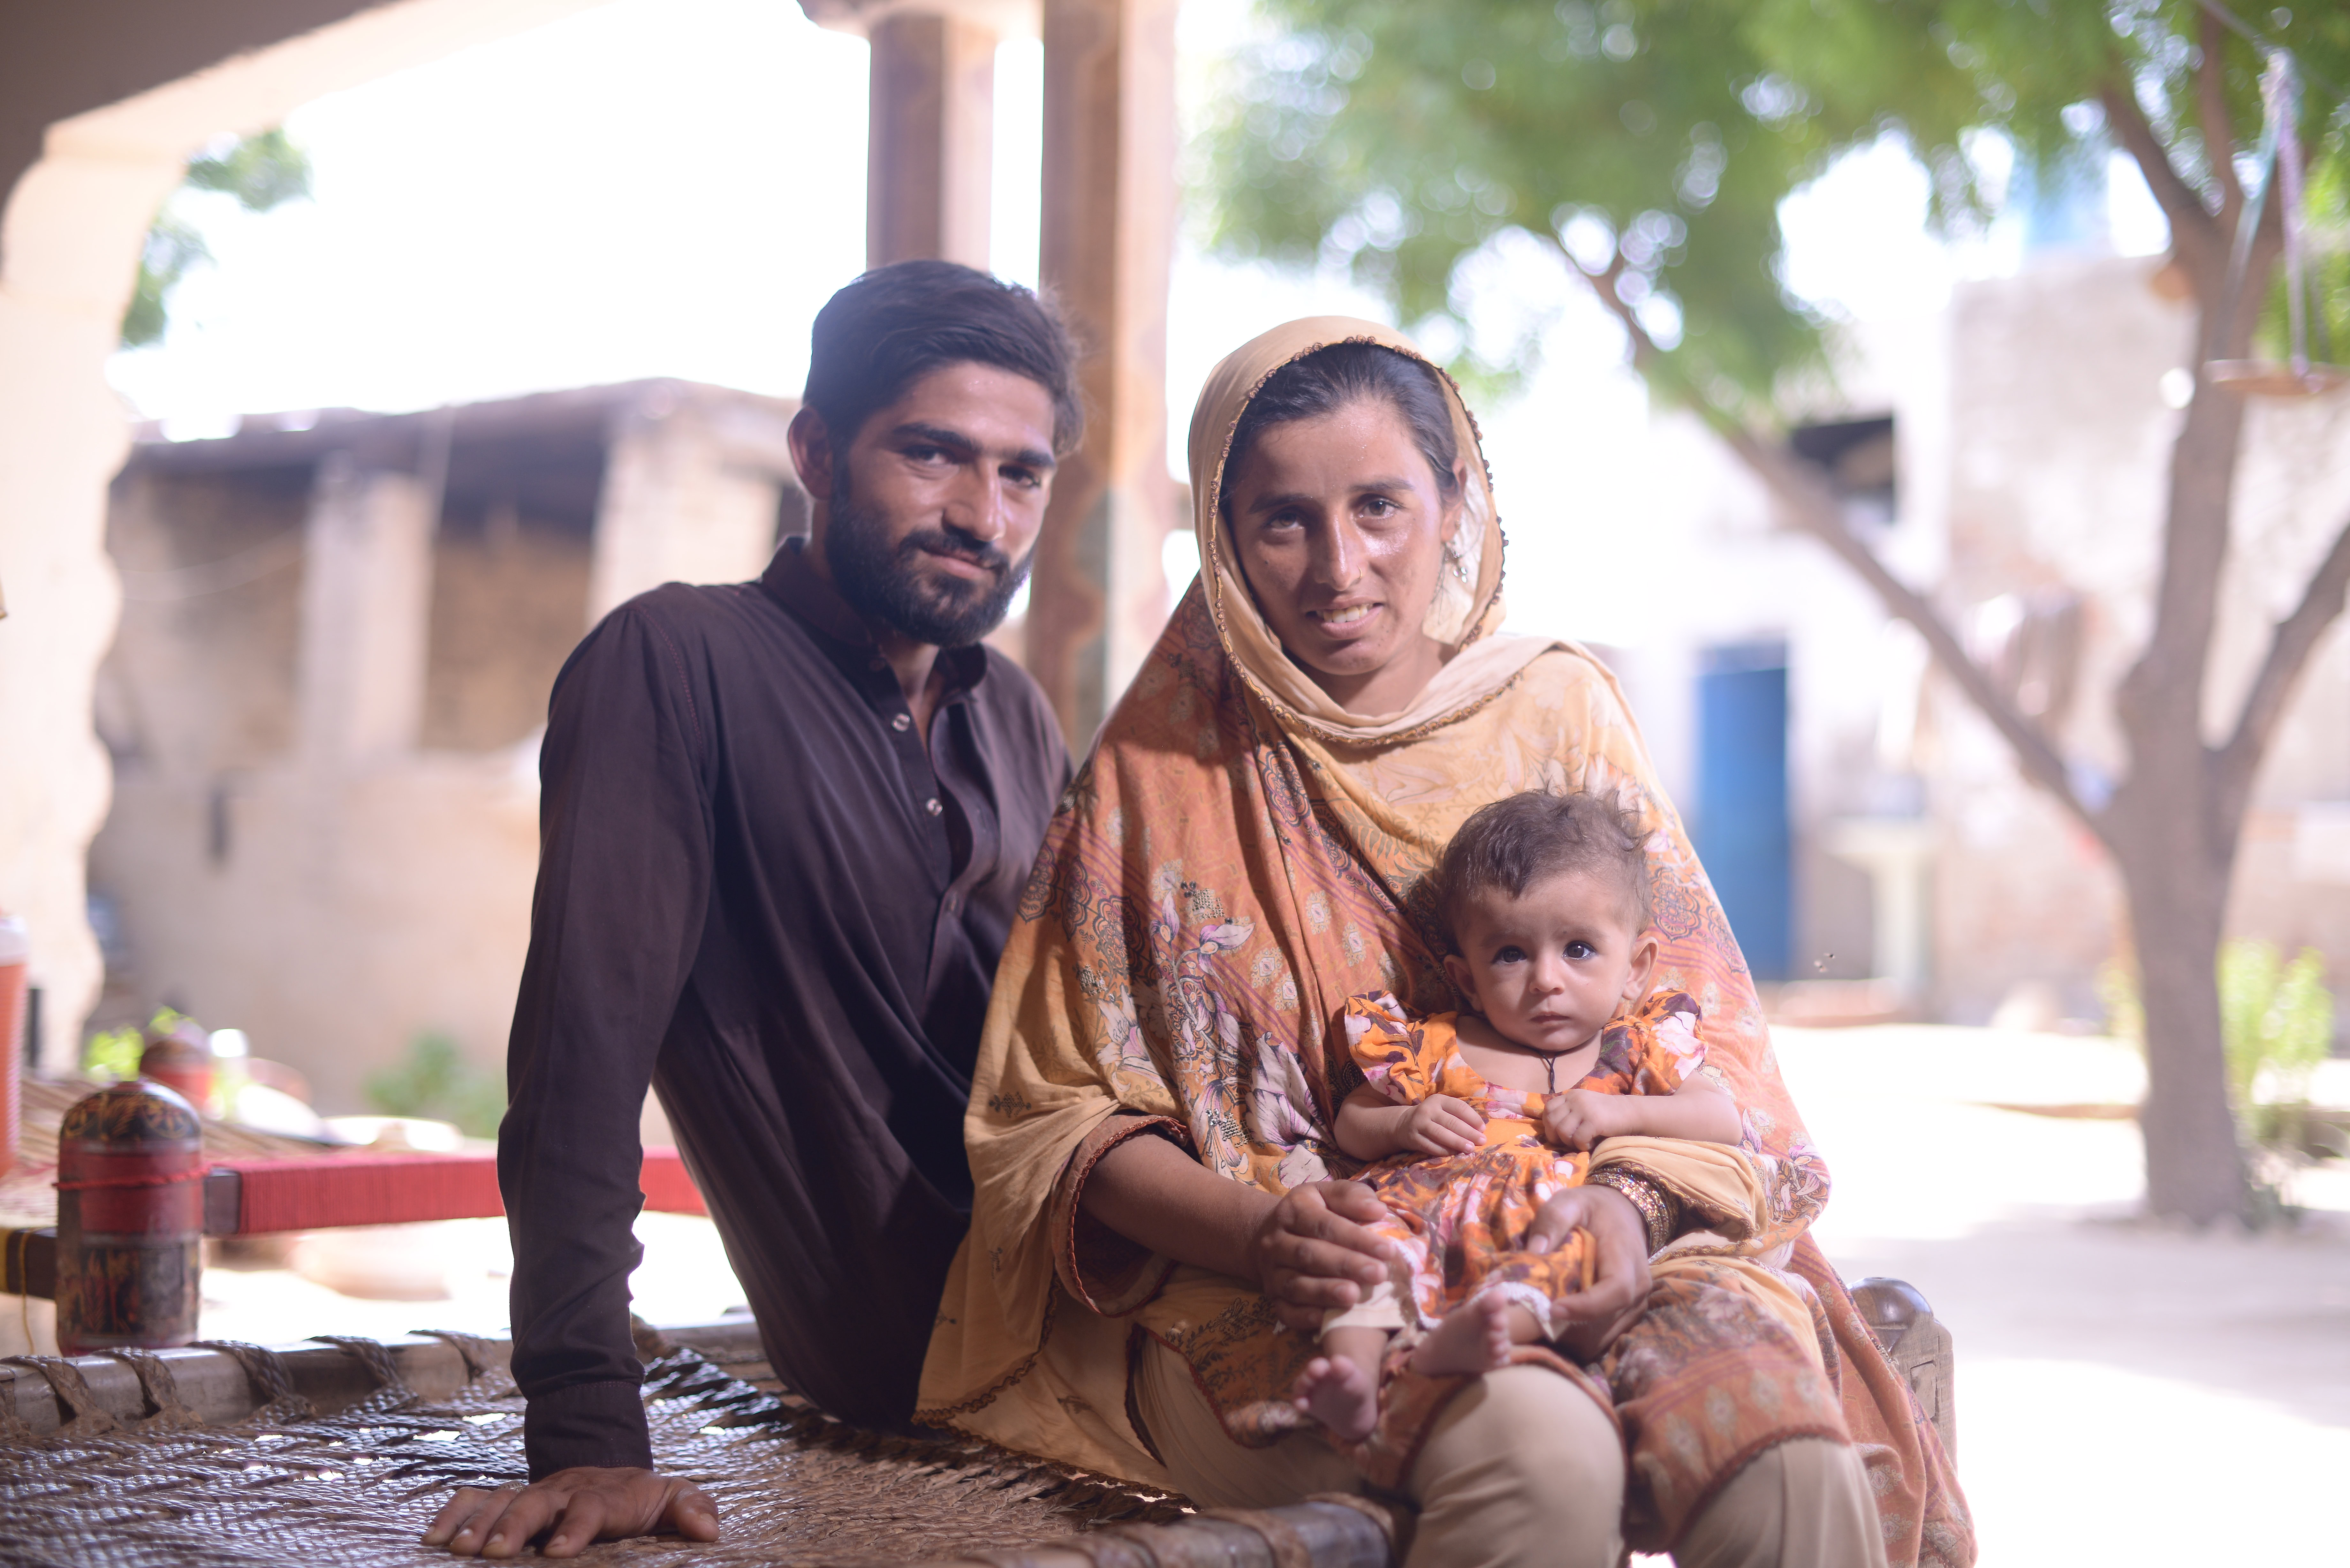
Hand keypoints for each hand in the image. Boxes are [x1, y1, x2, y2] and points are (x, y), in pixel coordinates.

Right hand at [422, 1466, 719, 1558]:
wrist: (614, 1476)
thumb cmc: (643, 1499)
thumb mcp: (675, 1499)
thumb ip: (693, 1510)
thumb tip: (710, 1532)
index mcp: (604, 1494)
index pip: (590, 1508)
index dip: (575, 1527)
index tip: (559, 1552)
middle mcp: (562, 1491)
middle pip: (535, 1503)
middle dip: (514, 1526)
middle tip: (496, 1554)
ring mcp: (532, 1494)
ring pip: (500, 1501)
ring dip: (478, 1524)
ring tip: (459, 1550)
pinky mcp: (509, 1500)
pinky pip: (475, 1499)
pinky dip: (452, 1513)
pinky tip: (433, 1537)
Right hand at [1249, 1179, 1395, 1332]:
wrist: (1272, 1235)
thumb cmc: (1315, 1214)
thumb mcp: (1329, 1195)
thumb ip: (1353, 1197)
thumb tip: (1378, 1210)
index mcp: (1292, 1210)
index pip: (1324, 1224)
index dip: (1355, 1237)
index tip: (1387, 1249)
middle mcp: (1276, 1241)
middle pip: (1309, 1254)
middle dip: (1345, 1265)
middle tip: (1379, 1274)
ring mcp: (1271, 1272)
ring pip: (1295, 1284)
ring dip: (1325, 1292)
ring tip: (1355, 1296)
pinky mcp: (1272, 1298)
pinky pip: (1284, 1310)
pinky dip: (1303, 1317)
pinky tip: (1324, 1320)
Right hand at [1399, 1093, 1485, 1154]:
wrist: (1404, 1124)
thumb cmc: (1432, 1117)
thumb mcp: (1443, 1110)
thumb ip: (1459, 1116)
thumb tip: (1480, 1130)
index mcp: (1439, 1100)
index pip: (1459, 1107)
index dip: (1473, 1118)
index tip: (1483, 1129)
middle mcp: (1428, 1109)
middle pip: (1451, 1122)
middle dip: (1468, 1133)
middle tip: (1481, 1141)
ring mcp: (1419, 1123)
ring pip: (1441, 1134)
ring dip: (1458, 1142)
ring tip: (1470, 1149)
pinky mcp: (1413, 1138)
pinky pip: (1431, 1146)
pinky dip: (1444, 1151)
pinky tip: (1455, 1154)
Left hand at [1524, 1185, 1650, 1359]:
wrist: (1621, 1213)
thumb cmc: (1592, 1208)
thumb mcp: (1569, 1202)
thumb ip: (1552, 1220)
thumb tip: (1534, 1251)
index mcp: (1626, 1256)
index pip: (1616, 1290)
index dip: (1586, 1306)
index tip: (1553, 1309)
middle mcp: (1639, 1286)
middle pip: (1606, 1321)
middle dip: (1570, 1326)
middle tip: (1534, 1318)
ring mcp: (1636, 1304)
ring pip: (1604, 1336)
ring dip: (1572, 1336)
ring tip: (1541, 1320)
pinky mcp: (1628, 1315)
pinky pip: (1603, 1338)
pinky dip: (1579, 1338)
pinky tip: (1556, 1323)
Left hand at [1542, 1088, 1622, 1151]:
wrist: (1630, 1112)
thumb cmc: (1605, 1114)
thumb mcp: (1583, 1107)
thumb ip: (1568, 1113)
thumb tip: (1551, 1132)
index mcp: (1571, 1095)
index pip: (1548, 1109)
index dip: (1549, 1124)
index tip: (1558, 1134)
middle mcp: (1575, 1099)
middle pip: (1552, 1121)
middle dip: (1556, 1136)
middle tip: (1568, 1142)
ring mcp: (1584, 1109)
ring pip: (1562, 1131)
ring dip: (1569, 1142)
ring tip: (1581, 1142)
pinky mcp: (1594, 1120)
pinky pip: (1578, 1138)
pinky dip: (1582, 1146)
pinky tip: (1590, 1143)